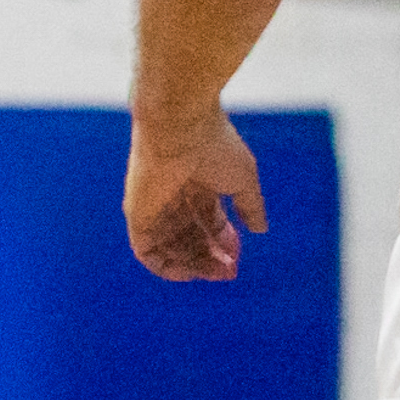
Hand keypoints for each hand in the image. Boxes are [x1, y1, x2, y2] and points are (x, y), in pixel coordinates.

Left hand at [125, 112, 267, 280]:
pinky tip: (190, 272)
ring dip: (195, 266)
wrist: (180, 127)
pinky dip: (168, 268)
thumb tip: (260, 229)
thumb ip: (251, 205)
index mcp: (199, 182)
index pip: (209, 220)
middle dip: (211, 257)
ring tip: (217, 272)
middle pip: (192, 238)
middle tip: (230, 271)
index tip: (238, 255)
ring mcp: (155, 207)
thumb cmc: (214, 146)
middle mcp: (176, 196)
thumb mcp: (243, 179)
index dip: (224, 241)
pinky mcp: (138, 216)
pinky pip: (148, 253)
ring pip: (172, 248)